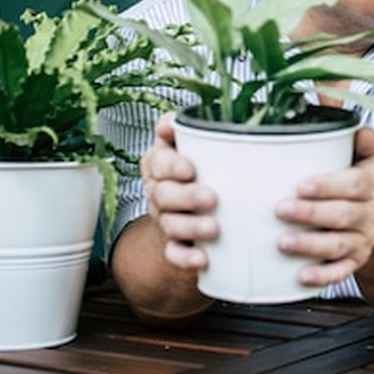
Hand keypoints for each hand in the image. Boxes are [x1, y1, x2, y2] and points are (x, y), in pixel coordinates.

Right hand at [140, 111, 216, 270]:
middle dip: (185, 196)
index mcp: (164, 162)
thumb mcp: (213, 142)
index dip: (171, 164)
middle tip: (211, 198)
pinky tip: (202, 259)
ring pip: (168, 222)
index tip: (190, 168)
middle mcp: (161, 189)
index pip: (158, 160)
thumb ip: (212, 126)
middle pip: (162, 192)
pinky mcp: (175, 244)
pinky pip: (173, 253)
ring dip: (189, 226)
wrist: (207, 209)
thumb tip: (214, 114)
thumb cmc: (213, 166)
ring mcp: (166, 218)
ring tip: (213, 229)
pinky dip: (185, 258)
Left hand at [272, 125, 373, 286]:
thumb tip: (330, 95)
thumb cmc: (360, 181)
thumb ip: (349, 130)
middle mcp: (371, 212)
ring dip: (310, 246)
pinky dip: (323, 277)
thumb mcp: (364, 153)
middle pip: (342, 215)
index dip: (327, 186)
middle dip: (311, 214)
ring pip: (338, 245)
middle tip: (279, 209)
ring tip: (281, 242)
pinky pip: (342, 272)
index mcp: (371, 183)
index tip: (300, 184)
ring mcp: (364, 239)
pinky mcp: (356, 261)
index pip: (351, 184)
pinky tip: (301, 277)